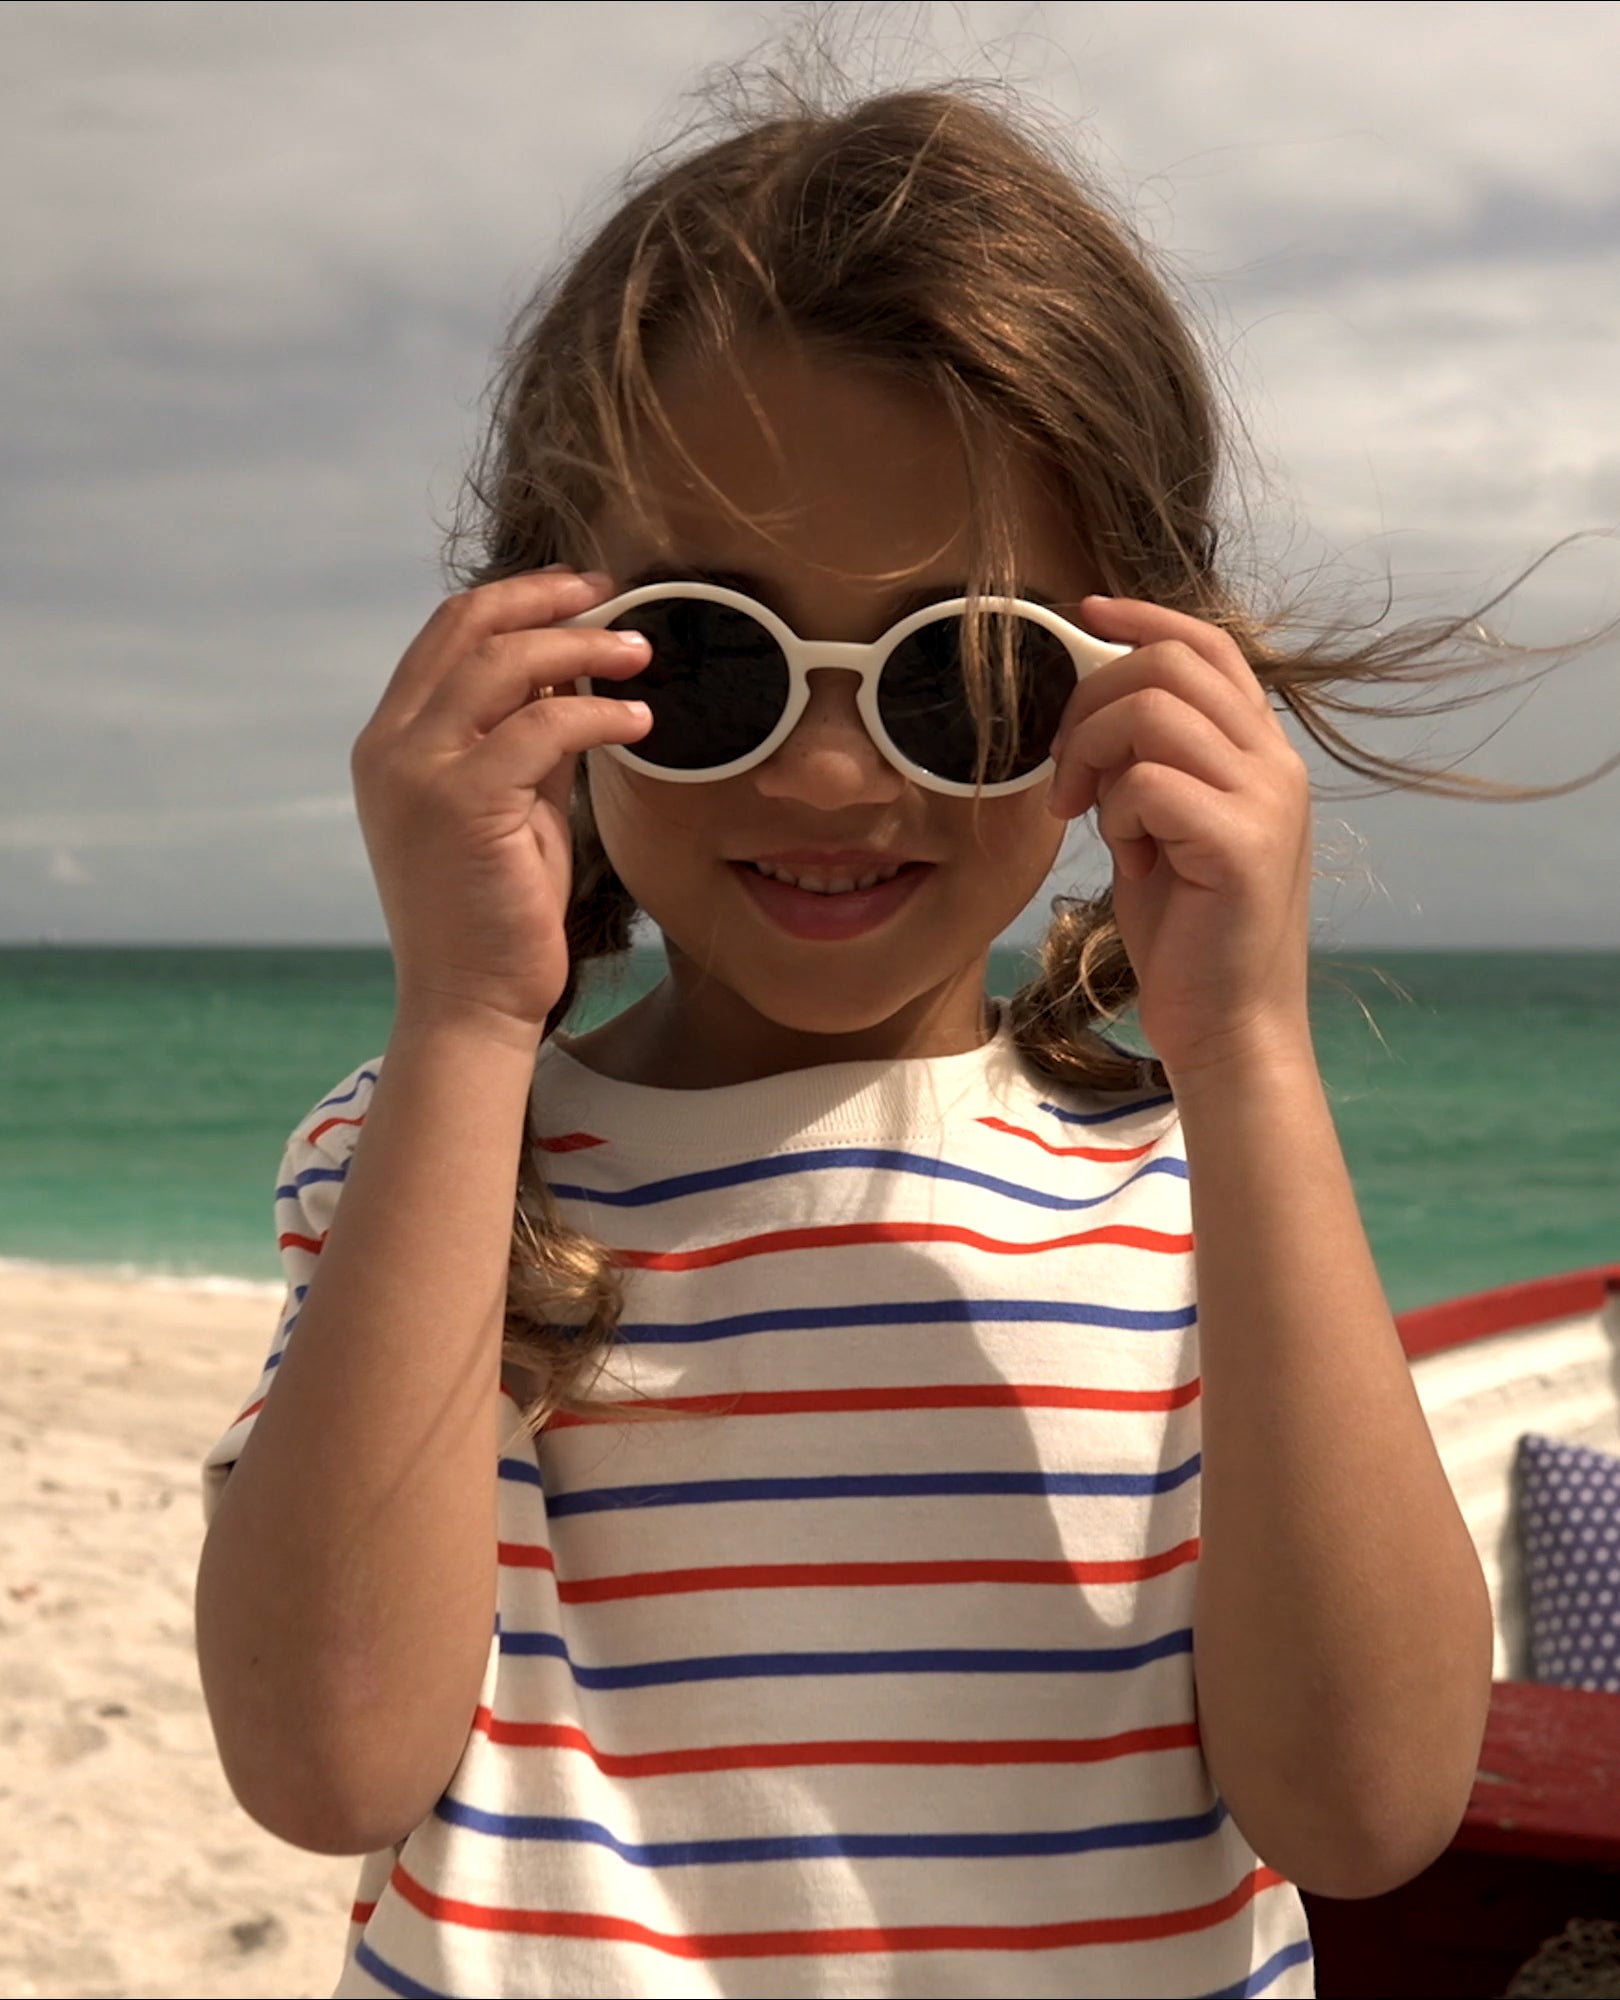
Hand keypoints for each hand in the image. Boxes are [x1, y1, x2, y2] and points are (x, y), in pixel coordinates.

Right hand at [351, 568, 652, 1039]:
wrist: (470, 1001)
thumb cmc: (498, 911)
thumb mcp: (511, 806)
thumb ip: (525, 741)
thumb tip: (570, 674)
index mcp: (392, 743)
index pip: (446, 635)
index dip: (517, 599)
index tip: (581, 593)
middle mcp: (391, 747)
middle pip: (466, 627)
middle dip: (547, 599)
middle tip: (615, 596)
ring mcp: (417, 771)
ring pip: (504, 663)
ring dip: (583, 646)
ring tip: (640, 654)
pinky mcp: (461, 802)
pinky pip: (543, 725)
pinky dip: (598, 711)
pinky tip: (638, 721)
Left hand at [1046, 596, 1314, 1083]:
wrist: (1228, 1026)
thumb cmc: (1189, 935)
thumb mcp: (1163, 831)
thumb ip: (1145, 768)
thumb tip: (1093, 716)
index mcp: (1261, 754)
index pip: (1208, 647)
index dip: (1143, 617)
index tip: (1085, 612)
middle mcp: (1276, 764)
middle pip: (1169, 665)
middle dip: (1091, 702)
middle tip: (1065, 772)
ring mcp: (1267, 801)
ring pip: (1152, 714)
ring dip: (1095, 758)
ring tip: (1089, 817)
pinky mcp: (1241, 845)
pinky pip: (1149, 784)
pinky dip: (1117, 815)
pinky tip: (1130, 859)